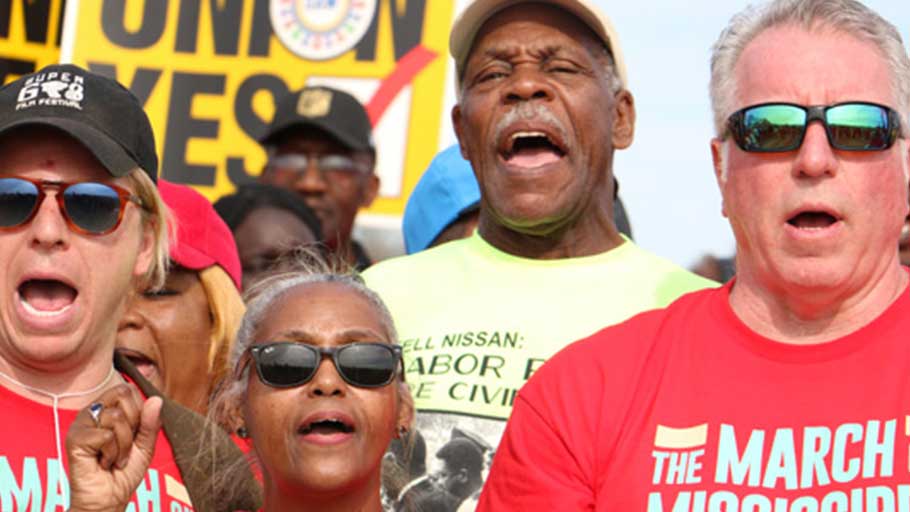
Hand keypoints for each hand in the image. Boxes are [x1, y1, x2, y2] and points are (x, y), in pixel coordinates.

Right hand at [66, 384, 162, 511]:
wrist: (109, 498)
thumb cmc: (124, 472)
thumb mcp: (145, 445)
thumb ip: (150, 422)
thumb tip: (156, 399)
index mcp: (107, 408)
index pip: (128, 389)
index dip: (139, 411)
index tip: (133, 434)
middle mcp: (92, 411)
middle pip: (122, 392)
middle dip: (133, 423)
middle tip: (124, 445)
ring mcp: (81, 423)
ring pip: (116, 416)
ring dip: (123, 444)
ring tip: (114, 457)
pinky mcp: (74, 438)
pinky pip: (106, 436)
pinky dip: (112, 453)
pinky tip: (103, 463)